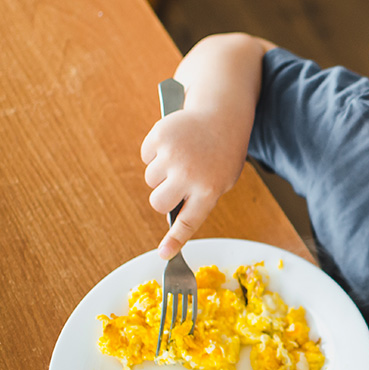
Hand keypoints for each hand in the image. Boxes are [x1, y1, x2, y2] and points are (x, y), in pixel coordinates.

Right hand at [140, 106, 246, 258]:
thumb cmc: (222, 153)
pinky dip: (155, 152)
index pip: (188, 222)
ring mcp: (173, 155)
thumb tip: (171, 216)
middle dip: (162, 198)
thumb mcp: (222, 179)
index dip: (175, 240)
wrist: (222, 115)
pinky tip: (175, 144)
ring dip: (161, 173)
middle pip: (158, 203)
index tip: (164, 254)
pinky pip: (146, 156)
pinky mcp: (160, 136)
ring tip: (181, 158)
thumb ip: (200, 198)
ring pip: (150, 179)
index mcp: (209, 189)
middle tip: (175, 186)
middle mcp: (190, 175)